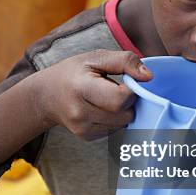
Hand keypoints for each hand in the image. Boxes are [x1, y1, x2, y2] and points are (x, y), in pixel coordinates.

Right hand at [35, 49, 152, 140]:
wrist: (46, 96)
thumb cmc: (73, 72)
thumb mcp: (95, 57)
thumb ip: (124, 61)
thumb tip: (149, 77)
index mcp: (82, 89)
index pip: (120, 99)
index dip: (131, 89)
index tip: (126, 80)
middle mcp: (80, 113)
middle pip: (125, 114)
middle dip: (129, 101)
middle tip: (117, 88)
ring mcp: (82, 129)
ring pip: (123, 124)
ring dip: (123, 111)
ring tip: (107, 97)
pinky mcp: (87, 137)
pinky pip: (115, 130)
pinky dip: (115, 119)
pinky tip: (102, 108)